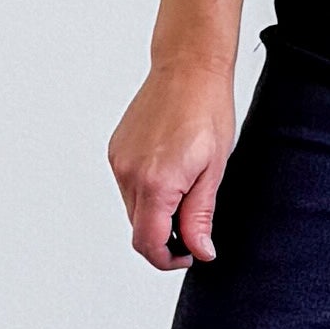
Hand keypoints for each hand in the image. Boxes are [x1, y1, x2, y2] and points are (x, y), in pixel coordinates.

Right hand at [108, 58, 237, 269]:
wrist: (188, 69)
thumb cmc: (207, 112)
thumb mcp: (214, 171)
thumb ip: (200, 216)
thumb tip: (200, 251)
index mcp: (156, 183)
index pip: (149, 243)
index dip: (168, 259)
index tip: (189, 255)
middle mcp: (129, 174)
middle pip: (139, 229)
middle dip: (165, 237)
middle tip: (195, 225)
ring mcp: (118, 161)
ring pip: (133, 209)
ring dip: (157, 213)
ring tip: (187, 189)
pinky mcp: (116, 150)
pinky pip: (128, 186)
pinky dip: (147, 191)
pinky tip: (171, 171)